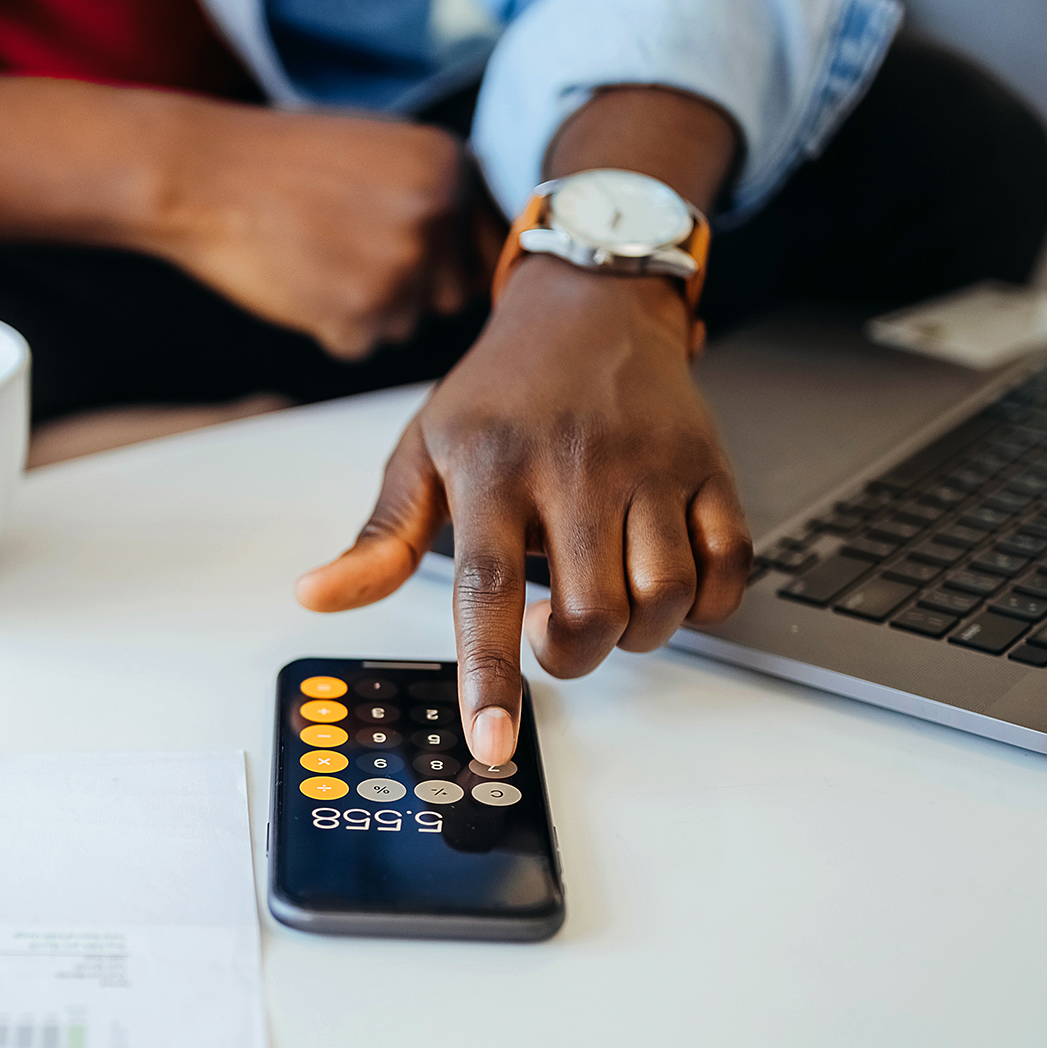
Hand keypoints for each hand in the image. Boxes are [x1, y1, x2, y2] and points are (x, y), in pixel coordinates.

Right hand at [148, 103, 480, 359]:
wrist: (201, 173)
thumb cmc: (281, 162)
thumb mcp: (380, 149)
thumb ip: (436, 195)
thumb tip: (480, 259)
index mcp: (452, 164)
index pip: (486, 245)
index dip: (444, 260)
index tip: (403, 256)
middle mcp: (440, 212)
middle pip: (451, 294)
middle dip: (408, 289)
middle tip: (344, 253)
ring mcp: (403, 264)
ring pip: (406, 324)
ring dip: (365, 309)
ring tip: (313, 256)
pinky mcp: (362, 312)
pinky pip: (361, 344)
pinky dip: (328, 327)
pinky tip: (296, 278)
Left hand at [294, 258, 751, 764]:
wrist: (591, 305)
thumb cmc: (501, 391)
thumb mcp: (423, 450)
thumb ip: (379, 537)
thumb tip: (317, 596)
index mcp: (494, 469)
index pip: (487, 590)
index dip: (489, 675)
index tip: (491, 742)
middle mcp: (577, 468)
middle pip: (589, 612)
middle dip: (570, 656)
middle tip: (549, 632)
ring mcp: (651, 466)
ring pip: (664, 598)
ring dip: (638, 634)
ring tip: (605, 605)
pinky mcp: (709, 467)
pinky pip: (729, 567)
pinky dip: (706, 603)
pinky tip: (665, 584)